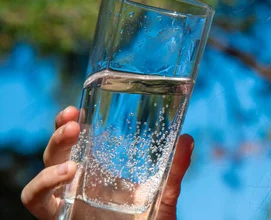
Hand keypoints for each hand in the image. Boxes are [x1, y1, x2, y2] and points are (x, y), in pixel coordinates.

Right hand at [21, 106, 193, 219]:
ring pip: (41, 173)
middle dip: (59, 134)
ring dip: (51, 160)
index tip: (76, 109)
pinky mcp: (58, 217)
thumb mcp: (164, 194)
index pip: (75, 141)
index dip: (69, 123)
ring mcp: (65, 201)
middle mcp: (76, 183)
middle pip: (55, 152)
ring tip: (72, 161)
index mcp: (97, 172)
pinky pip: (36, 201)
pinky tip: (67, 176)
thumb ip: (175, 169)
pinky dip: (42, 186)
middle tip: (72, 122)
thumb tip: (187, 139)